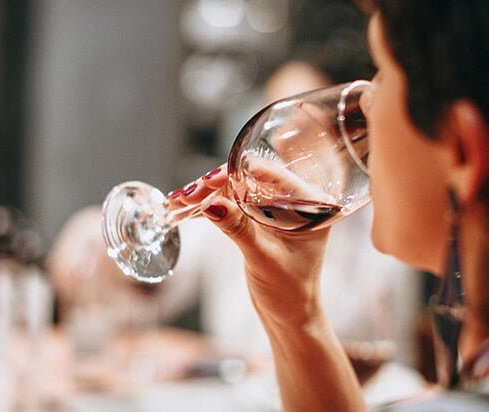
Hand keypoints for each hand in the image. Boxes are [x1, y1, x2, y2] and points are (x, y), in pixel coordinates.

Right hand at [169, 164, 330, 328]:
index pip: (271, 174)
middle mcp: (295, 201)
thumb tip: (211, 203)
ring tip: (178, 200)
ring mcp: (276, 209)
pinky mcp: (260, 220)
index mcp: (310, 203)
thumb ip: (238, 229)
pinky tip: (185, 209)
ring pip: (237, 190)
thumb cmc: (289, 291)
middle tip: (188, 195)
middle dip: (216, 185)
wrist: (290, 316)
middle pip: (249, 179)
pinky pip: (233, 205)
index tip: (209, 180)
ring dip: (207, 195)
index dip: (237, 173)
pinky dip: (211, 207)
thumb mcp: (263, 258)